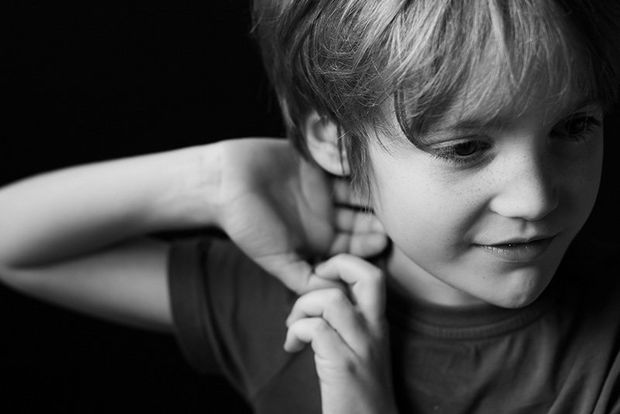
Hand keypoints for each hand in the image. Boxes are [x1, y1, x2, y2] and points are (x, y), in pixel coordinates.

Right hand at [216, 138, 386, 292]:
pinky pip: (344, 165)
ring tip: (384, 193)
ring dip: (371, 193)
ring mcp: (324, 188)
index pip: (354, 245)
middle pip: (361, 218)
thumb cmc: (246, 224)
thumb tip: (335, 300)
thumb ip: (304, 280)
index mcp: (319, 238)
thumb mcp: (276, 259)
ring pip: (357, 192)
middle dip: (376, 219)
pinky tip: (369, 169)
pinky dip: (357, 168)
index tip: (383, 242)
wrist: (222, 183)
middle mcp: (326, 215)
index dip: (369, 244)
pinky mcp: (319, 162)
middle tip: (391, 217)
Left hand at [283, 254, 397, 413]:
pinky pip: (314, 329)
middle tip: (312, 285)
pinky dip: (296, 331)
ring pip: (331, 299)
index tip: (321, 281)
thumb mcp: (362, 350)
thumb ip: (348, 323)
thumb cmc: (359, 392)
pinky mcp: (343, 365)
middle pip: (367, 275)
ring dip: (303, 306)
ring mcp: (360, 346)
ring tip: (294, 326)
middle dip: (335, 266)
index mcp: (378, 323)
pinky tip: (292, 347)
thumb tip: (318, 300)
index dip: (344, 265)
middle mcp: (374, 330)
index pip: (373, 274)